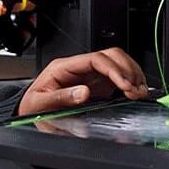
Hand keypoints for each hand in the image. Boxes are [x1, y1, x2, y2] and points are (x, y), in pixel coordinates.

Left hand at [18, 47, 148, 116]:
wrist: (30, 112)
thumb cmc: (32, 106)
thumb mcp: (40, 104)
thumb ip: (60, 98)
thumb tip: (83, 92)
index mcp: (63, 68)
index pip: (95, 59)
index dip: (113, 69)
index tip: (125, 84)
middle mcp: (79, 68)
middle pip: (111, 56)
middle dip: (128, 70)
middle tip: (135, 90)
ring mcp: (89, 75)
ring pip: (118, 64)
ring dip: (133, 75)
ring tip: (139, 92)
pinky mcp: (97, 85)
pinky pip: (118, 78)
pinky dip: (131, 83)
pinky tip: (135, 93)